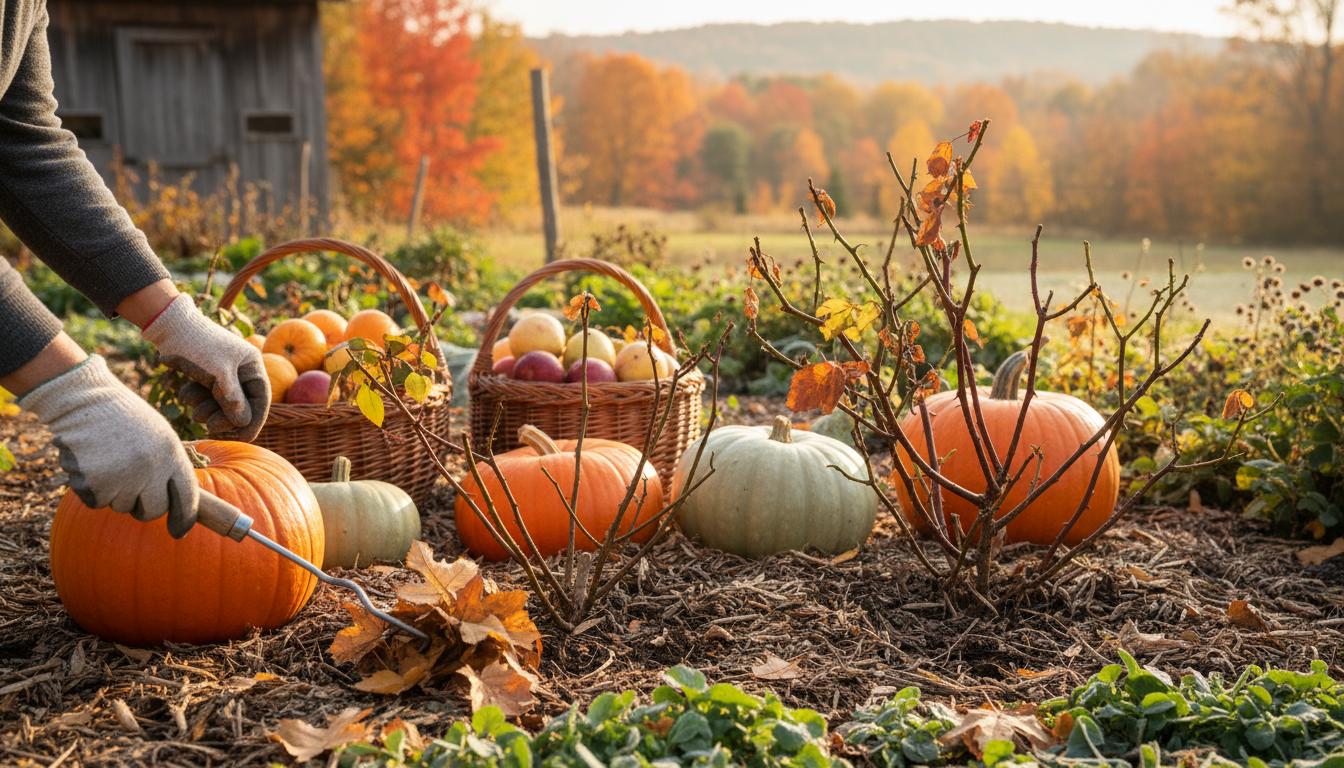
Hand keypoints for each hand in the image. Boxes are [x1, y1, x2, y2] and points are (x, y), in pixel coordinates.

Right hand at [19, 355, 198, 536]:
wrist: (85, 401)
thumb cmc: (125, 418)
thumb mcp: (159, 436)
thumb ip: (168, 466)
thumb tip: (174, 503)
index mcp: (172, 454)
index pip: (187, 496)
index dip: (185, 518)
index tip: (179, 532)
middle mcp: (151, 469)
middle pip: (153, 511)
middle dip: (144, 507)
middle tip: (133, 487)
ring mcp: (122, 478)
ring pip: (122, 507)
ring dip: (115, 493)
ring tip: (109, 461)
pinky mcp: (93, 485)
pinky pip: (97, 503)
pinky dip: (93, 490)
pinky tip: (92, 464)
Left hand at [142, 295, 270, 440]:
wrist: (169, 326)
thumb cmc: (198, 346)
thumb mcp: (218, 374)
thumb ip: (233, 399)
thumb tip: (243, 423)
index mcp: (252, 365)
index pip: (260, 399)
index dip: (253, 421)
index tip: (242, 439)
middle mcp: (240, 369)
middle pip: (239, 404)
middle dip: (224, 417)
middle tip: (210, 428)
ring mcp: (222, 371)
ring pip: (220, 402)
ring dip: (207, 409)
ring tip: (193, 411)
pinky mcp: (205, 373)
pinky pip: (205, 395)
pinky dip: (196, 398)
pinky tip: (185, 393)